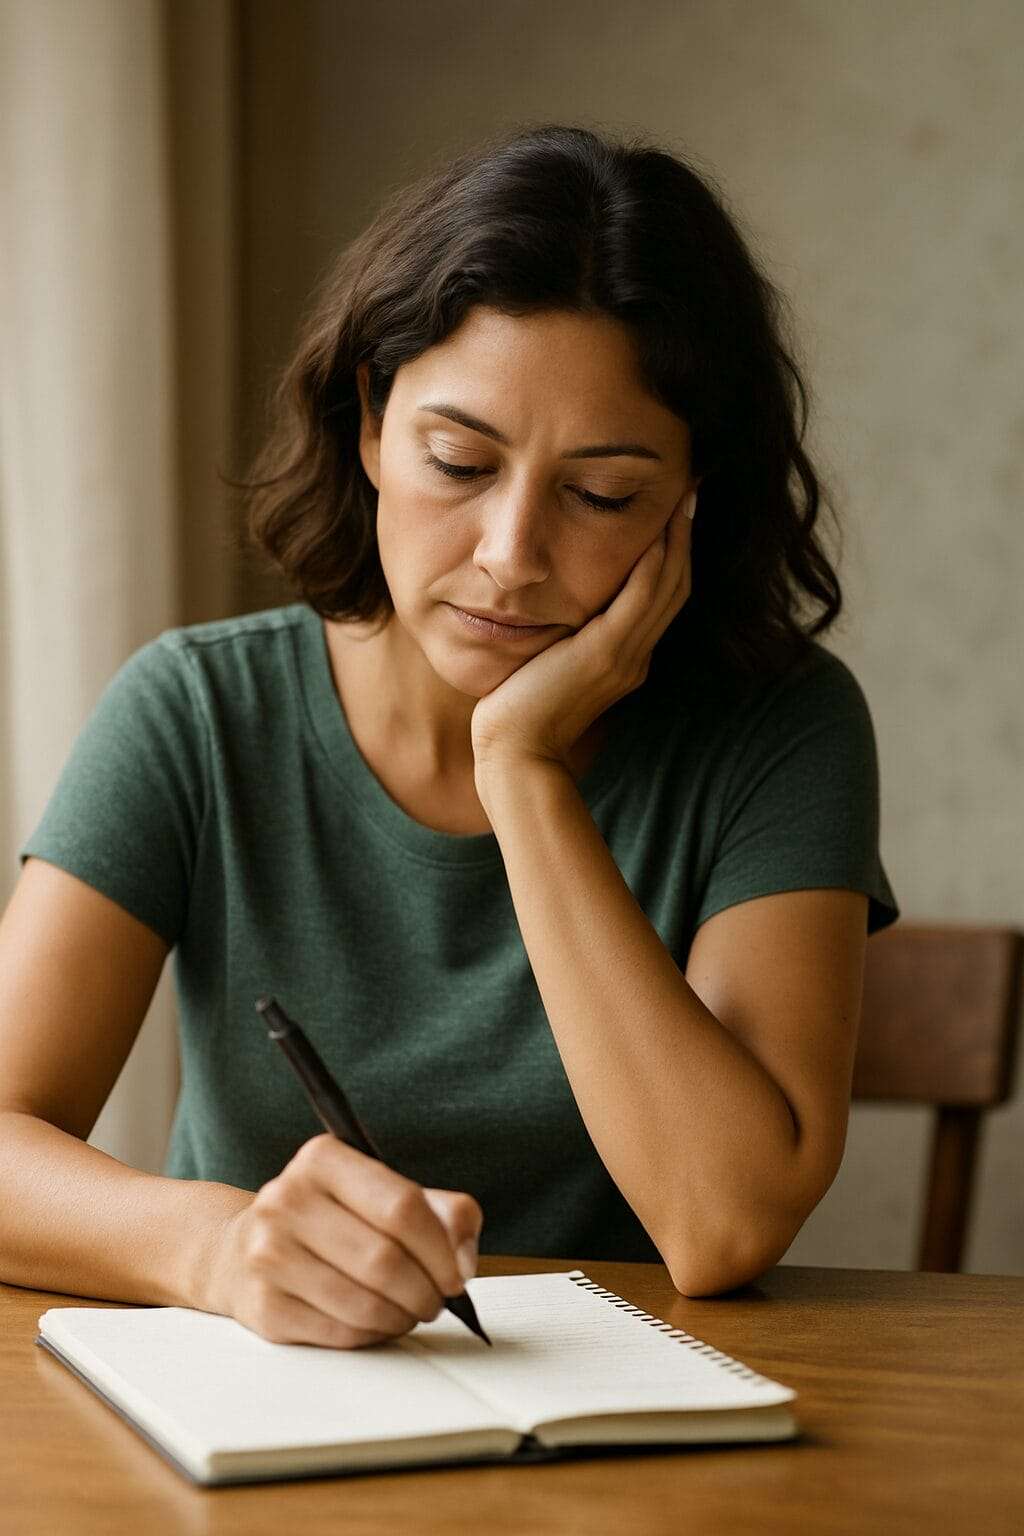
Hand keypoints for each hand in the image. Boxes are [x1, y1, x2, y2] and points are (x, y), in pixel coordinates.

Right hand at [205, 1134, 482, 1347]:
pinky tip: (375, 1323)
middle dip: (425, 1291)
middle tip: (437, 1302)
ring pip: (364, 1303)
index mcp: (322, 1159)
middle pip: (384, 1259)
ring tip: (409, 1312)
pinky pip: (339, 1333)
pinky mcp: (263, 1306)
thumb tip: (463, 1259)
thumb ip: (441, 1212)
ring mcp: (268, 1253)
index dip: (441, 1249)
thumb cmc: (330, 1219)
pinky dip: (372, 1335)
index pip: (402, 1206)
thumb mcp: (383, 1193)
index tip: (457, 1275)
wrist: (240, 1249)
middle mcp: (287, 1199)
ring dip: (401, 1317)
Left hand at [471, 488, 695, 777]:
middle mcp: (636, 656)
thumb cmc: (519, 712)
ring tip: (686, 495)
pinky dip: (652, 563)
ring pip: (667, 587)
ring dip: (679, 538)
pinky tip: (657, 529)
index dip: (675, 553)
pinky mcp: (605, 654)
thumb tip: (556, 611)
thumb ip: (565, 639)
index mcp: (627, 659)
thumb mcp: (550, 664)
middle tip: (694, 488)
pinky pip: (640, 599)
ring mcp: (625, 656)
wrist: (515, 752)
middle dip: (686, 535)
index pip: (662, 597)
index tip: (676, 512)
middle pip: (676, 586)